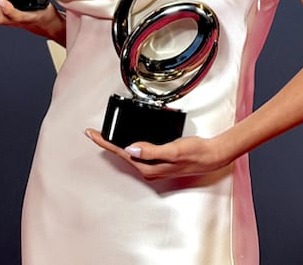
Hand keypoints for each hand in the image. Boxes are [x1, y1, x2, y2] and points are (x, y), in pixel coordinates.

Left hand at [83, 128, 230, 180]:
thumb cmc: (194, 153)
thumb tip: (131, 148)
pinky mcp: (159, 161)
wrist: (210, 156)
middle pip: (122, 154)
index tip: (92, 134)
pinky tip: (129, 140)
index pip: (120, 153)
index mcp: (148, 167)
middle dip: (107, 143)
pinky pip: (139, 153)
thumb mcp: (172, 150)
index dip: (105, 142)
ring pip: (130, 154)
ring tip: (106, 136)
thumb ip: (151, 150)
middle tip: (94, 133)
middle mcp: (148, 169)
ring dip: (117, 144)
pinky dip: (130, 145)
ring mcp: (154, 166)